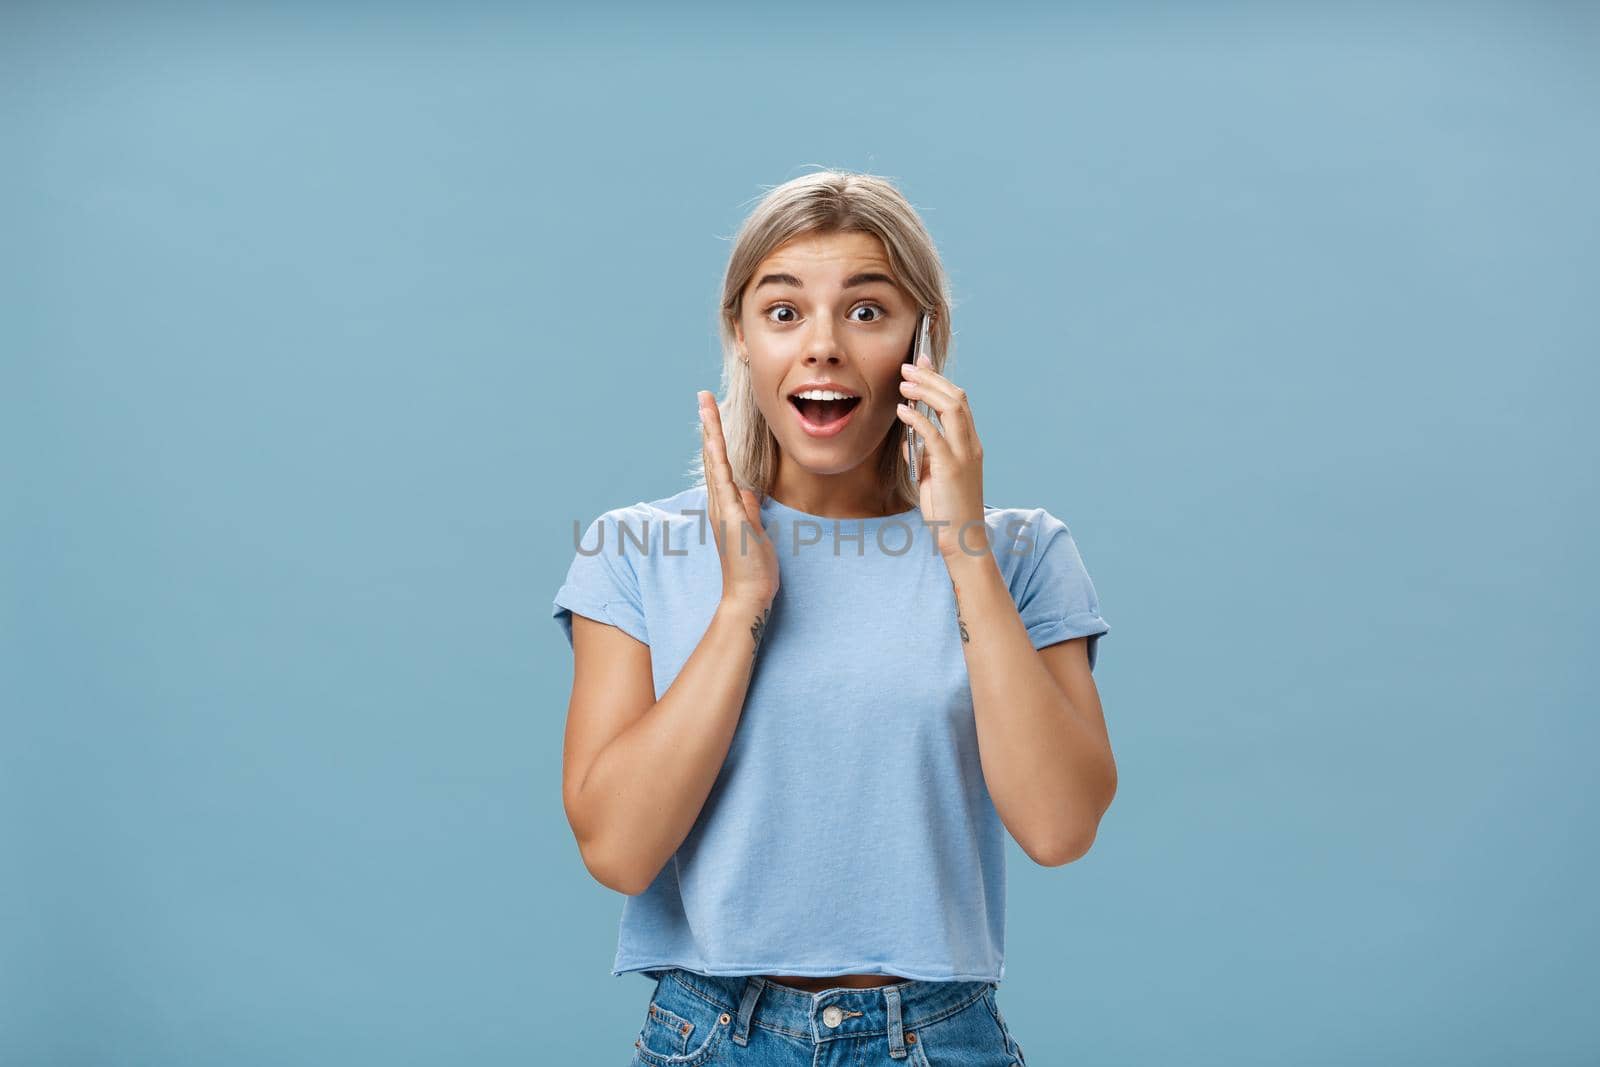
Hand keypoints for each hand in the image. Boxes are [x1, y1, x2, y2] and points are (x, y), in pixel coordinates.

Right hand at [698, 390, 779, 608]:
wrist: (748, 596)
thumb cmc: (753, 568)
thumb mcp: (755, 532)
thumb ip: (750, 510)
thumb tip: (748, 493)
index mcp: (726, 505)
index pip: (720, 464)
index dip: (716, 437)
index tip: (713, 413)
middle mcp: (719, 504)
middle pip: (711, 455)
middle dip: (708, 424)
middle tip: (703, 396)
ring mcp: (723, 509)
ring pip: (714, 462)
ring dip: (710, 432)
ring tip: (705, 405)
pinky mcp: (731, 517)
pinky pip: (723, 481)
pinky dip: (717, 458)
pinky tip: (713, 439)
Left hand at [896, 353, 989, 560]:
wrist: (962, 538)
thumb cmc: (947, 510)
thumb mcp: (933, 477)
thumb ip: (925, 455)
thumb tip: (909, 438)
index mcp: (969, 444)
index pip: (958, 402)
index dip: (940, 379)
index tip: (921, 364)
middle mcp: (971, 444)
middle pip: (956, 398)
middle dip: (931, 377)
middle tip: (908, 365)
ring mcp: (964, 454)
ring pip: (951, 409)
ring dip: (926, 391)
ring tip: (904, 382)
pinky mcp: (951, 467)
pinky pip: (934, 434)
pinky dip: (918, 418)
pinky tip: (903, 410)